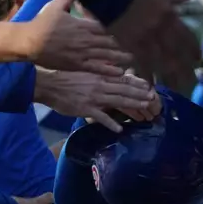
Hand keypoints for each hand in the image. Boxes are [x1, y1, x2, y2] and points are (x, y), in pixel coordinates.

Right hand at [26, 0, 132, 75]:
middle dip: (127, 43)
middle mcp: (85, 38)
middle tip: (143, 45)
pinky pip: (96, 68)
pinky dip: (108, 70)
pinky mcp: (77, 64)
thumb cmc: (41, 23)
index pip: (107, 25)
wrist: (27, 41)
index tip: (136, 26)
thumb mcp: (56, 5)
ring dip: (122, 57)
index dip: (122, 26)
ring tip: (136, 59)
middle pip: (111, 40)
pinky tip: (120, 73)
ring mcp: (82, 52)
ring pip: (107, 55)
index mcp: (83, 24)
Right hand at [34, 68, 157, 131]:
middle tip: (153, 98)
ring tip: (145, 107)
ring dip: (133, 104)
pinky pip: (101, 117)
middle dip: (140, 94)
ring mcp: (94, 98)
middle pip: (124, 90)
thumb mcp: (86, 74)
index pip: (122, 80)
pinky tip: (120, 129)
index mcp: (100, 77)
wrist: (50, 85)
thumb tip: (113, 77)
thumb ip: (100, 77)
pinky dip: (111, 123)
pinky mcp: (86, 109)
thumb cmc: (67, 79)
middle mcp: (100, 86)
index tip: (148, 86)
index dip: (136, 84)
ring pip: (118, 101)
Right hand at [106, 0, 199, 94]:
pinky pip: (143, 63)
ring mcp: (147, 39)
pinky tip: (151, 86)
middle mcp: (162, 30)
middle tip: (192, 82)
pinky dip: (147, 75)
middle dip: (185, 69)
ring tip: (176, 90)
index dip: (193, 50)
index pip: (187, 37)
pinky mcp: (132, 45)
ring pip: (162, 62)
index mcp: (170, 16)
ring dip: (170, 77)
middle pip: (178, 54)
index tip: (197, 60)